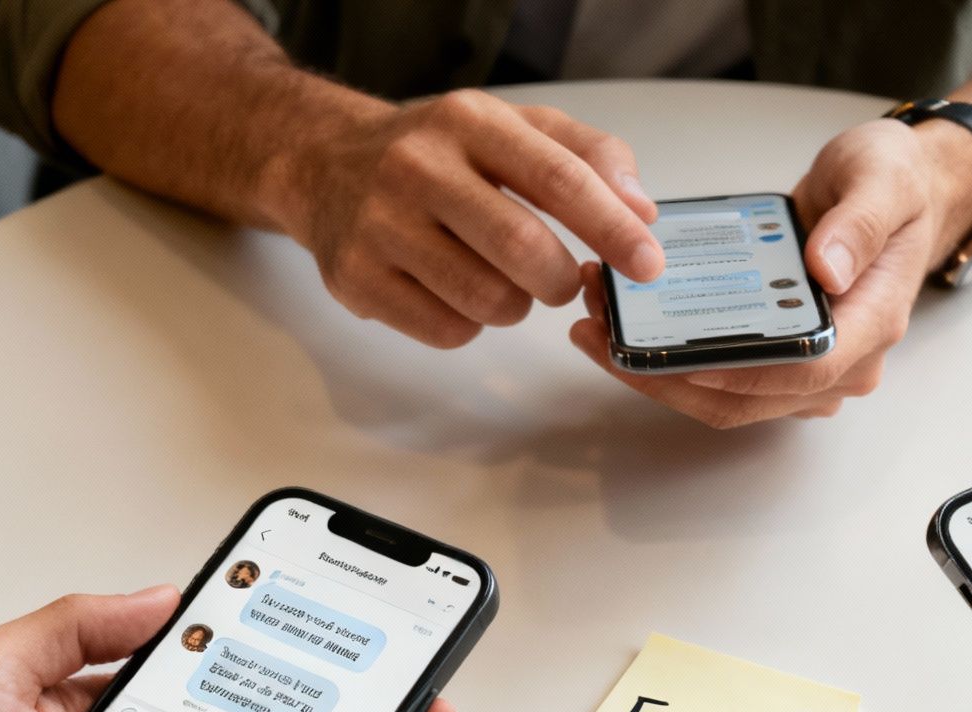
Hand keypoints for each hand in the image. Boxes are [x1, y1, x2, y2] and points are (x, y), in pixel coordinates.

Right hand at [275, 89, 661, 348]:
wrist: (323, 165)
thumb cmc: (441, 154)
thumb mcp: (514, 129)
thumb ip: (589, 157)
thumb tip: (642, 212)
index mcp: (469, 121)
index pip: (558, 178)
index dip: (613, 228)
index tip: (648, 264)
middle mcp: (417, 166)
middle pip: (524, 250)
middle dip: (563, 279)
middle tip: (564, 278)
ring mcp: (379, 225)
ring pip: (490, 302)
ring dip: (517, 305)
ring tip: (501, 279)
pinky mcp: (356, 280)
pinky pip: (449, 331)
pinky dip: (470, 323)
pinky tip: (454, 291)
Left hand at [568, 116, 971, 426]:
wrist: (897, 190)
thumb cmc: (895, 184)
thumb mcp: (884, 179)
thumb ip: (859, 223)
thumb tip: (826, 269)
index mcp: (871, 323)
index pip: (803, 370)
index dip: (736, 373)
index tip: (673, 356)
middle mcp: (843, 361)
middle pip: (749, 400)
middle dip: (670, 378)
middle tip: (602, 334)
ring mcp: (811, 367)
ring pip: (726, 399)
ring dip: (659, 375)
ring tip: (600, 325)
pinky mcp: (781, 359)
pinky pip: (722, 378)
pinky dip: (673, 362)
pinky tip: (627, 325)